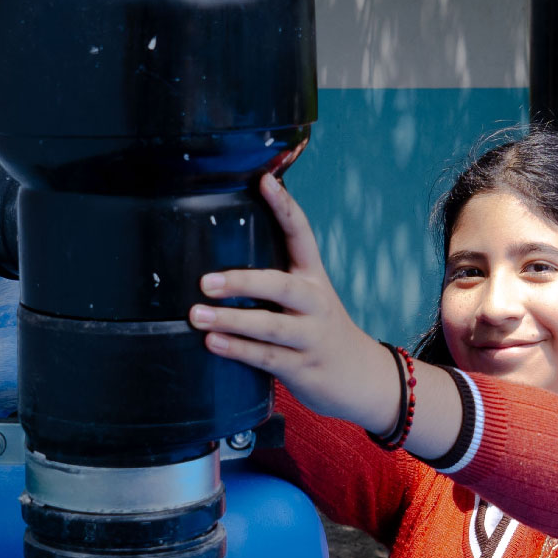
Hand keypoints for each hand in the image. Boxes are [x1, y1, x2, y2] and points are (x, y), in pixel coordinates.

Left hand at [188, 173, 397, 434]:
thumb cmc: (318, 330)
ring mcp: (311, 336)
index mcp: (314, 278)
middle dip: (243, 282)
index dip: (285, 207)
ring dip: (231, 321)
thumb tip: (215, 256)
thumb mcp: (307, 299)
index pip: (301, 235)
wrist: (360, 376)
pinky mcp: (304, 367)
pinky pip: (267, 358)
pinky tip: (214, 344)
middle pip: (281, 286)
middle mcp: (316, 303)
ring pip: (271, 326)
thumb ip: (274, 279)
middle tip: (205, 281)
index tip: (265, 181)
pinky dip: (239, 350)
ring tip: (197, 316)